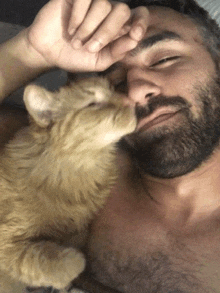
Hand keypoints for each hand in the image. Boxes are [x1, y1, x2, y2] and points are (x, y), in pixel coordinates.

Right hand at [26, 0, 148, 71]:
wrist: (48, 52)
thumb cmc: (75, 58)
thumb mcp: (99, 62)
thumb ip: (116, 52)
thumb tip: (134, 40)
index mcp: (118, 29)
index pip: (139, 16)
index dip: (141, 21)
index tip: (135, 34)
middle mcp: (108, 14)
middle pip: (122, 10)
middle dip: (108, 31)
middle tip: (91, 48)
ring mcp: (92, 4)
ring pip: (103, 5)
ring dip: (89, 28)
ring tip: (76, 43)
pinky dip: (78, 17)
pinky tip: (70, 28)